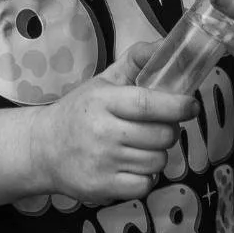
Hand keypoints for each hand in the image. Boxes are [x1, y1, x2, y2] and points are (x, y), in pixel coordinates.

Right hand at [30, 43, 193, 205]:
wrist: (43, 149)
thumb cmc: (79, 112)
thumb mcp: (103, 82)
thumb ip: (135, 61)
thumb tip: (165, 45)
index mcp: (103, 101)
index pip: (146, 104)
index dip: (176, 106)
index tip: (191, 105)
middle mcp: (103, 131)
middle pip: (160, 136)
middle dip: (169, 131)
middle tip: (159, 127)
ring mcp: (103, 162)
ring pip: (157, 161)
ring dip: (157, 154)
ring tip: (142, 147)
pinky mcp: (103, 187)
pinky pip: (145, 185)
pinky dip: (146, 177)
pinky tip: (133, 166)